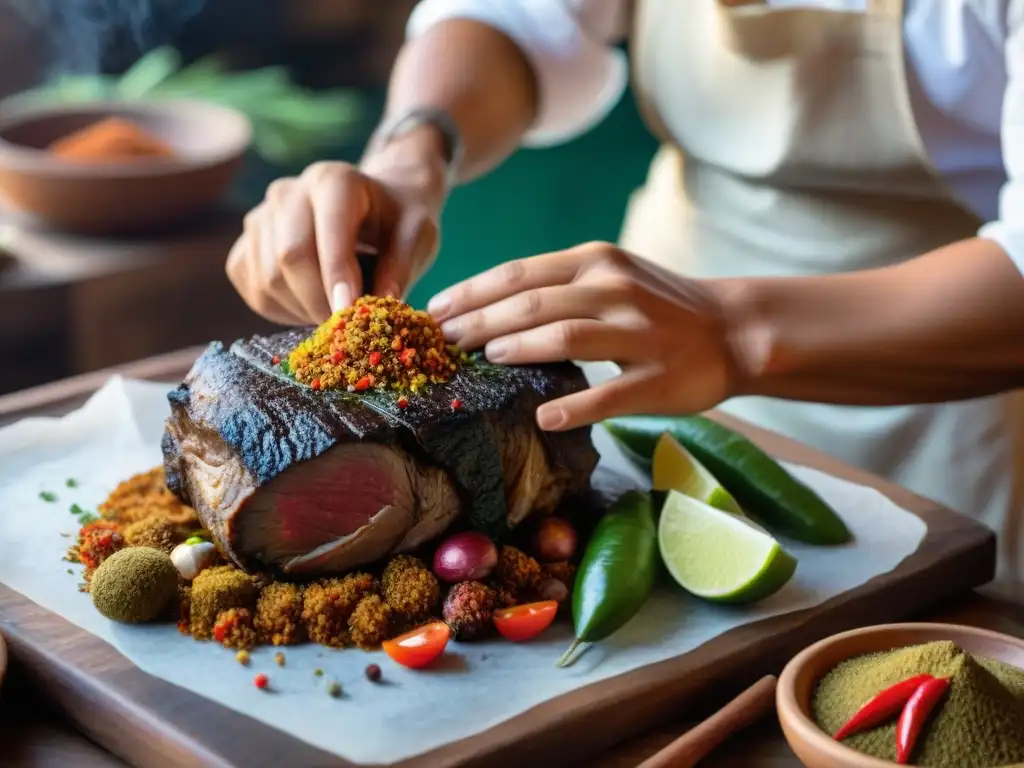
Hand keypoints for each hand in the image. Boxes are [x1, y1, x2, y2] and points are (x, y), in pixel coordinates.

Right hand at [227, 129, 447, 324]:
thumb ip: (400, 267)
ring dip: (304, 309)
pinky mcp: (243, 248)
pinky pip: (255, 291)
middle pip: (289, 258)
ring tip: (336, 309)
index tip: (351, 315)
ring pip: (268, 279)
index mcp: (333, 180)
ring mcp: (259, 219)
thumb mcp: (416, 235)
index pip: (326, 235)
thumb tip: (379, 307)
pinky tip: (313, 304)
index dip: (337, 279)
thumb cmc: (397, 219)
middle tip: (349, 324)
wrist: (373, 203)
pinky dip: (285, 311)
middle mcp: (287, 192)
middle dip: (320, 301)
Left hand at [427, 242, 742, 430]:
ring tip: (482, 360)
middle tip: (443, 340)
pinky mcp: (658, 378)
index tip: (435, 310)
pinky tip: (543, 418)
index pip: (519, 274)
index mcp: (596, 263)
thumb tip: (490, 308)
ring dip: (516, 348)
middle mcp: (613, 290)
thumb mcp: (611, 275)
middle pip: (531, 304)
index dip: (472, 292)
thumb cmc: (659, 305)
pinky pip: (607, 394)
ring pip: (563, 337)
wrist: (734, 329)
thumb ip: (559, 285)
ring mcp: (637, 333)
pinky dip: (572, 406)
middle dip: (479, 322)